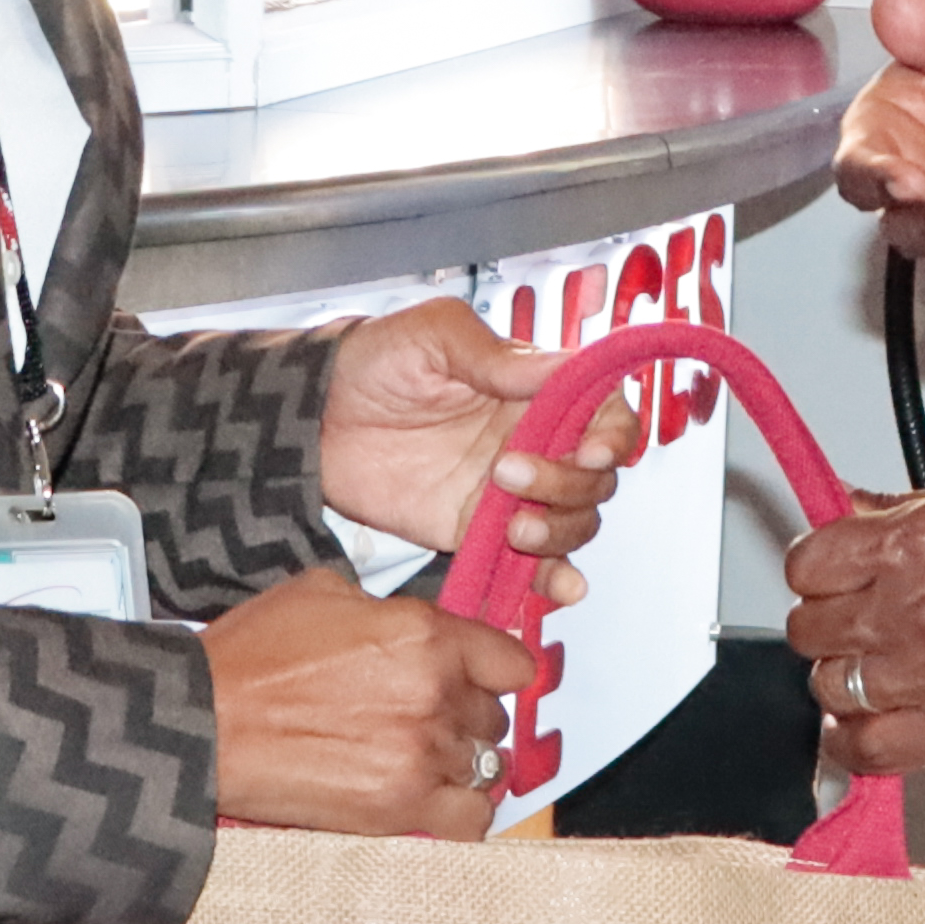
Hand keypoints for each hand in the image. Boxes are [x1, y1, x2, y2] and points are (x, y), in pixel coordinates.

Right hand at [200, 567, 542, 837]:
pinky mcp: (402, 808)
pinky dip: (461, 813)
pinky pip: (473, 819)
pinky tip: (432, 802)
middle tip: (423, 722)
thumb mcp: (324, 593)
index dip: (493, 672)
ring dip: (460, 765)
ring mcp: (424, 754)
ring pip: (487, 766)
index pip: (512, 663)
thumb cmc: (252, 655)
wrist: (204, 723)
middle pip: (494, 717)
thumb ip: (390, 610)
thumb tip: (413, 628)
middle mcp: (437, 693)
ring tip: (419, 762)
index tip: (477, 681)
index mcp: (426, 634)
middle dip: (466, 718)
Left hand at [318, 294, 618, 571]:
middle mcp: (533, 442)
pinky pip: (532, 562)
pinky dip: (553, 578)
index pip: (607, 414)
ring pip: (574, 522)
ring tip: (512, 527)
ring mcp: (509, 491)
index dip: (613, 436)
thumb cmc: (371, 361)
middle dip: (568, 485)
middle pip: (596, 478)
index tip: (589, 451)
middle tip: (507, 474)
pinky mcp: (478, 531)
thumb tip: (563, 365)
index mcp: (534, 390)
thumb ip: (498, 357)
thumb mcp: (433, 336)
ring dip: (559, 533)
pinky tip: (557, 587)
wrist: (311, 419)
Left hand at [784, 491, 924, 770]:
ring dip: (845, 679)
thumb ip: (910, 513)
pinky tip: (862, 723)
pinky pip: (866, 749)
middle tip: (858, 623)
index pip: (811, 564)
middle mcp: (915, 608)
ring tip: (876, 670)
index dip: (818, 571)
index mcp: (919, 543)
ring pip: (830, 687)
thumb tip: (856, 512)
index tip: (831, 579)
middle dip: (830, 623)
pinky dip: (850, 740)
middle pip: (812, 628)